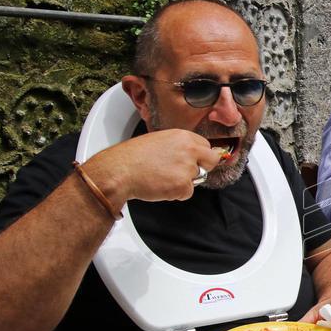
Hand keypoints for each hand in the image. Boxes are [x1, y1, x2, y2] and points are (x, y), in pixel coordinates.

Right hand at [83, 129, 224, 204]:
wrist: (119, 171)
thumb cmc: (132, 157)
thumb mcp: (158, 140)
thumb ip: (177, 146)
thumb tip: (189, 155)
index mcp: (183, 136)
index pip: (205, 145)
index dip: (200, 155)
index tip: (196, 160)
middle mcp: (189, 150)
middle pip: (211, 160)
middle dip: (203, 167)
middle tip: (187, 173)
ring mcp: (188, 168)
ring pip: (197, 179)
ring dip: (183, 182)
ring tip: (162, 177)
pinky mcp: (183, 185)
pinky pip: (187, 193)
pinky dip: (175, 194)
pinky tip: (160, 186)